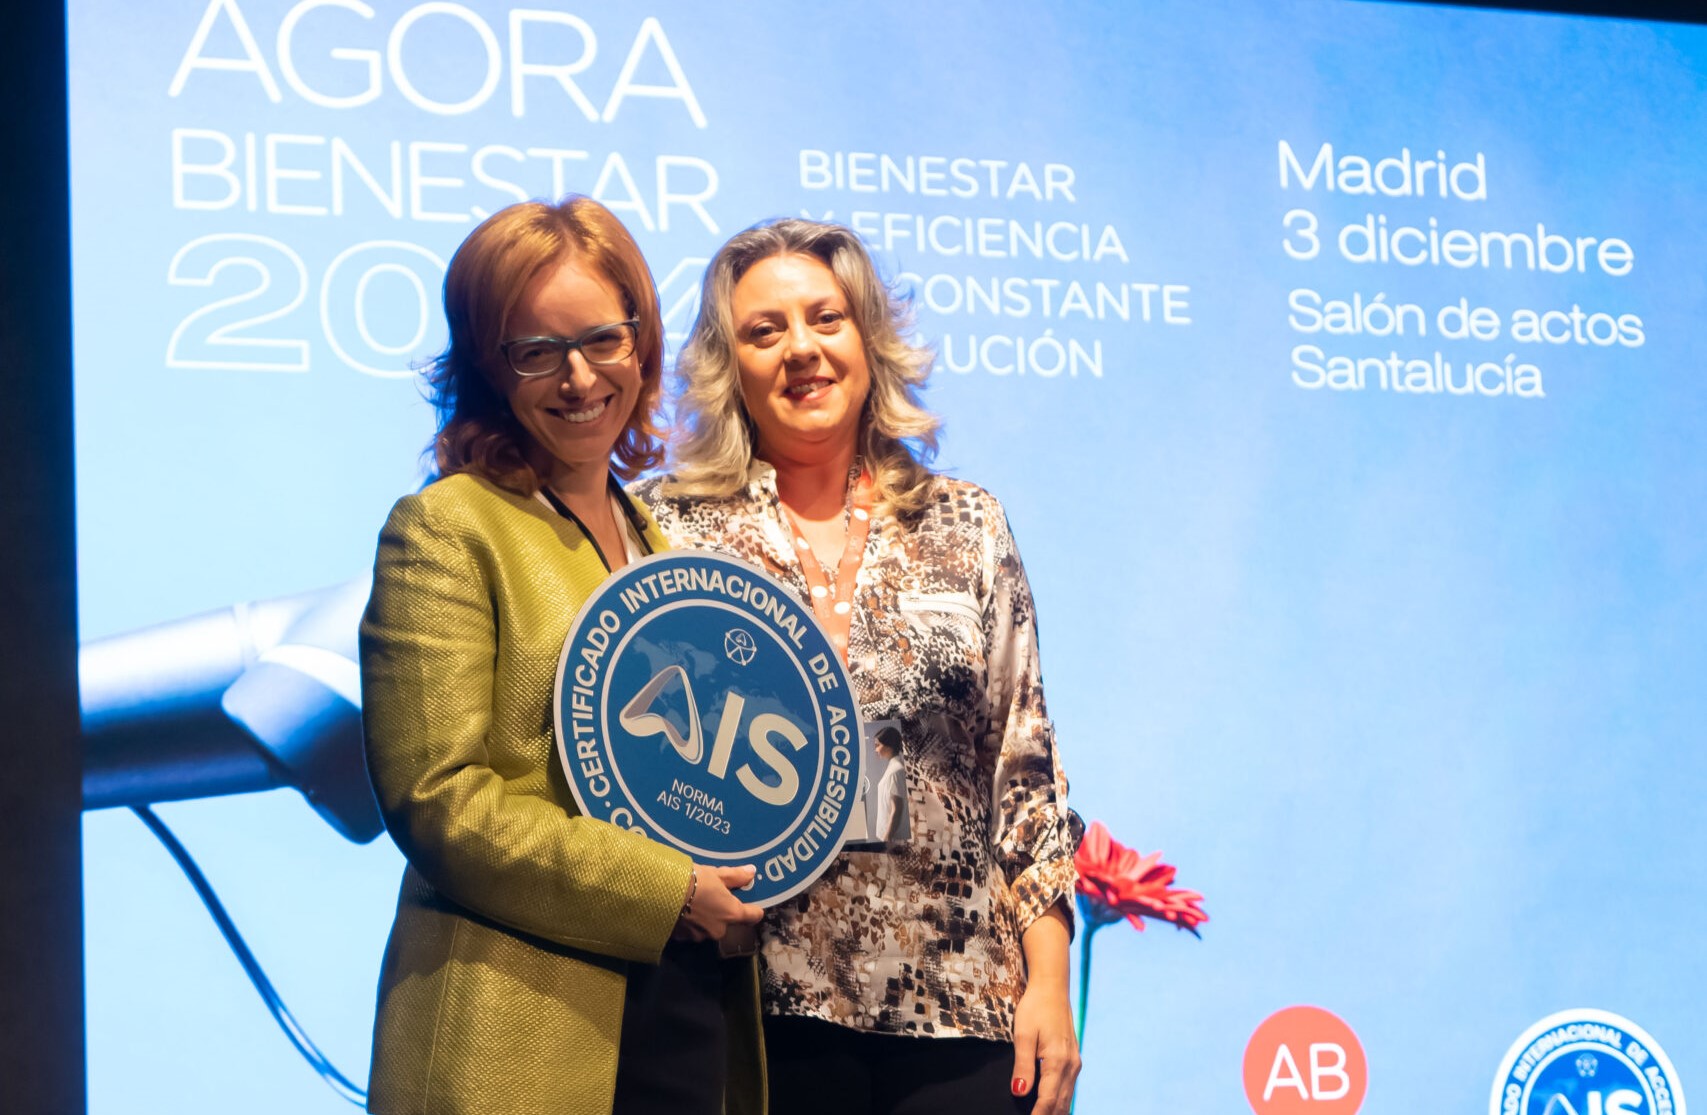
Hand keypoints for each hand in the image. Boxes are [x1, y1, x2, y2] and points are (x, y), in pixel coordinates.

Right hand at [672, 864, 763, 941]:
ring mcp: (699, 936)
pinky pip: (690, 931)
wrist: (660, 893)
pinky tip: (679, 910)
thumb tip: (752, 873)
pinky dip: (688, 923)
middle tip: (710, 895)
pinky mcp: (682, 939)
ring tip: (690, 902)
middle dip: (720, 911)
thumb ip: (736, 876)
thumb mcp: (716, 874)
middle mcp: (719, 930)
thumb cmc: (693, 880)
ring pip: (707, 927)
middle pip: (726, 922)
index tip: (751, 904)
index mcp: (731, 913)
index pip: (753, 916)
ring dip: (703, 918)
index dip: (753, 909)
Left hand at [1012, 973, 1079, 1114]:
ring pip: (1067, 1098)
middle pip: (1060, 1104)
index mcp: (1058, 1061)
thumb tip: (1020, 1092)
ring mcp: (1074, 1063)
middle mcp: (1071, 1065)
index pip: (1048, 1100)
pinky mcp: (1073, 1060)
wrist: (1052, 988)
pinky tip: (1050, 1107)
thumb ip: (1023, 1065)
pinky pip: (1068, 1088)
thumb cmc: (1035, 1008)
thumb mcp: (1023, 1035)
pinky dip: (1060, 1101)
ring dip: (1055, 1111)